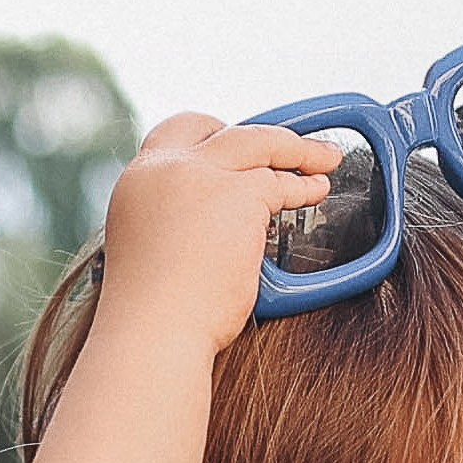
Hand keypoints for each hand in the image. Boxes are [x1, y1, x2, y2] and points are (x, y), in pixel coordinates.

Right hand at [98, 111, 341, 360]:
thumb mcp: (152, 251)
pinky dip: (304, 186)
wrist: (154, 331)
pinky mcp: (239, 195)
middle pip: (222, 132)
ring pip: (259, 144)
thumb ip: (176, 225)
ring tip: (323, 160)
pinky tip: (317, 191)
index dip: (212, 136)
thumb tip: (207, 228)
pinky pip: (280, 182)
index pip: (176, 135)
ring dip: (297, 150)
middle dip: (262, 137)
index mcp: (139, 182)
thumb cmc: (155, 315)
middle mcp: (165, 169)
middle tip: (292, 147)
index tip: (236, 148)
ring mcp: (202, 176)